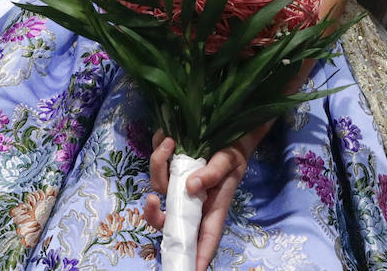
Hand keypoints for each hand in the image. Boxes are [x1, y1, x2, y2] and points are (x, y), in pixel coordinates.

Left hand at [143, 131, 260, 270]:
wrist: (231, 129)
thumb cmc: (236, 150)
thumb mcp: (231, 160)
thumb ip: (214, 172)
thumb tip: (191, 187)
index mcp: (211, 207)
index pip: (204, 237)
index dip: (196, 255)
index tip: (188, 270)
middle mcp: (192, 200)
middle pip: (168, 219)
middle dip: (154, 214)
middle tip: (151, 200)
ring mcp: (180, 185)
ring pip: (159, 187)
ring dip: (158, 164)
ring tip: (169, 142)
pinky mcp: (171, 168)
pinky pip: (158, 165)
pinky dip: (158, 151)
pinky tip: (166, 136)